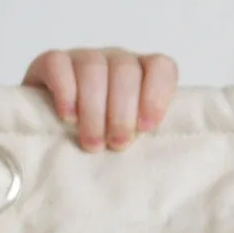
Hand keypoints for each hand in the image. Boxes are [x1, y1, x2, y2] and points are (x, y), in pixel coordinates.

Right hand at [23, 48, 177, 150]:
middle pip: (126, 70)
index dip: (157, 94)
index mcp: (142, 74)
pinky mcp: (50, 62)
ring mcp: (82, 57)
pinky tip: (68, 117)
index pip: (161, 66)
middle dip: (122, 113)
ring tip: (92, 143)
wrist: (52, 134)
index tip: (147, 128)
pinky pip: (59, 64)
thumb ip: (149, 140)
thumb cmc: (103, 141)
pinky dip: (65, 91)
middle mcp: (115, 60)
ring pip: (93, 68)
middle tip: (117, 145)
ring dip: (94, 109)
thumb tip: (183, 175)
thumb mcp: (130, 139)